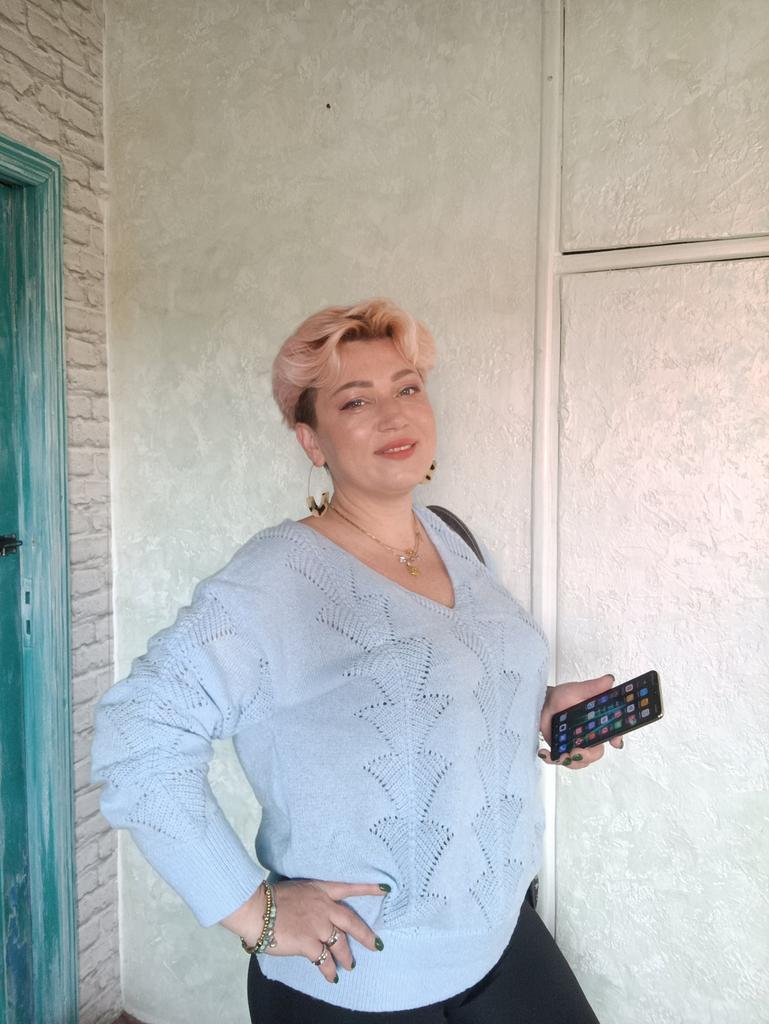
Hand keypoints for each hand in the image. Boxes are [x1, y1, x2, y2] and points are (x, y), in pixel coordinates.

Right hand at [220, 879, 386, 983]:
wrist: (257, 909)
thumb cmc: (270, 898)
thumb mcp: (296, 890)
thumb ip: (309, 900)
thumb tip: (312, 912)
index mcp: (320, 890)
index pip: (348, 888)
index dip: (367, 888)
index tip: (386, 888)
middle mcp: (323, 907)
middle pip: (351, 922)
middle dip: (365, 935)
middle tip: (376, 945)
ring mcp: (318, 925)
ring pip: (340, 944)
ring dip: (346, 957)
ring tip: (350, 965)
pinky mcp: (309, 943)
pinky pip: (324, 960)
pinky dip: (329, 971)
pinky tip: (332, 977)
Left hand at [538, 673, 624, 769]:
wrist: (544, 701)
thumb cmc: (563, 696)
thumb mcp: (578, 690)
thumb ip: (593, 687)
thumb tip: (609, 680)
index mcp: (596, 725)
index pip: (611, 734)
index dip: (615, 739)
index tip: (614, 742)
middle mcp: (587, 737)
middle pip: (594, 754)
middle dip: (587, 756)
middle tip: (577, 751)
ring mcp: (573, 744)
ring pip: (578, 761)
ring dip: (570, 761)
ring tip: (562, 755)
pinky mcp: (560, 748)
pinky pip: (559, 760)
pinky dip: (552, 759)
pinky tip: (545, 753)